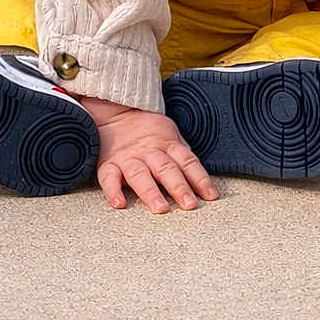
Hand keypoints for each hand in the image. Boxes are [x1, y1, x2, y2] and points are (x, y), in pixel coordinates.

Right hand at [81, 96, 218, 213]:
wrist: (117, 112)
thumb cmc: (149, 131)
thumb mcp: (170, 136)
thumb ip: (182, 157)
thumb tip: (201, 182)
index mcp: (168, 144)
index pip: (188, 162)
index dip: (200, 179)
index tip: (211, 196)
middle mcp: (149, 152)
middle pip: (166, 169)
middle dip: (179, 187)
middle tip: (189, 204)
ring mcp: (128, 158)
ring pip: (140, 175)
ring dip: (151, 192)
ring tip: (160, 208)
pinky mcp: (108, 164)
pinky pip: (108, 177)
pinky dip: (113, 191)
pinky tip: (119, 203)